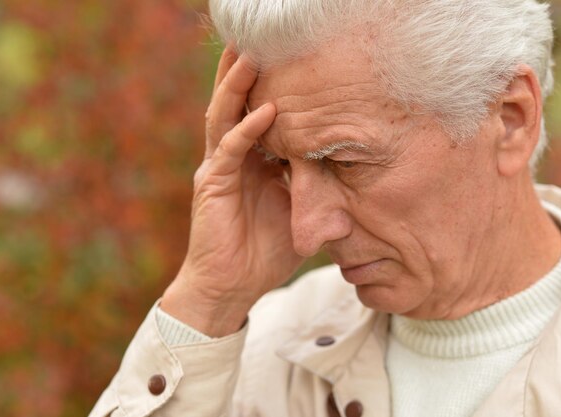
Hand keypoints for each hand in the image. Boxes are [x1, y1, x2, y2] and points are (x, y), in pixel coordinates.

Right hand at [160, 48, 303, 336]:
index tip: (287, 58)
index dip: (267, 84)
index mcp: (251, 161)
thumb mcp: (297, 212)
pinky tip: (265, 110)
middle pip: (235, 103)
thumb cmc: (264, 252)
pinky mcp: (212, 185)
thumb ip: (312, 187)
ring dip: (239, 85)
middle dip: (244, 69)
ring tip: (253, 54)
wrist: (232, 287)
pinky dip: (246, 129)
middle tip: (257, 36)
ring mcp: (219, 169)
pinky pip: (228, 150)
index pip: (257, 112)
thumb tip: (348, 169)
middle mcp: (231, 157)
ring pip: (225, 115)